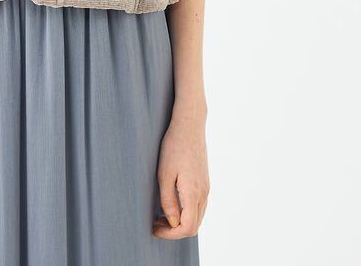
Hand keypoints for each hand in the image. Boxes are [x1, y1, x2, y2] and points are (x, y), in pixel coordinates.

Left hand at [152, 113, 208, 238]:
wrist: (189, 125)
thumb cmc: (173, 146)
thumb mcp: (164, 174)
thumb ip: (168, 201)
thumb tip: (172, 223)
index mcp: (193, 193)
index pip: (187, 228)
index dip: (170, 234)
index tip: (154, 229)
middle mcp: (203, 193)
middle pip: (194, 226)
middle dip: (174, 231)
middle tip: (156, 223)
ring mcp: (206, 187)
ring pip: (197, 217)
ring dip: (180, 222)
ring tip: (161, 215)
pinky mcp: (204, 182)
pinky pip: (198, 206)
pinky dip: (186, 212)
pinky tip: (171, 204)